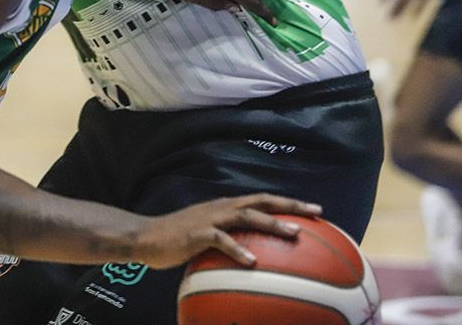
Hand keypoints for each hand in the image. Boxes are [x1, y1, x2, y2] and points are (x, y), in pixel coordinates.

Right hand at [135, 194, 323, 268]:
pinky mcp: (197, 234)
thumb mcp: (207, 235)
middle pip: (261, 201)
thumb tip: (252, 254)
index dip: (287, 203)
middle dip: (290, 205)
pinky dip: (238, 250)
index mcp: (225, 207)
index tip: (314, 209)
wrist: (145, 237)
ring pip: (246, 216)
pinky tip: (253, 262)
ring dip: (271, 223)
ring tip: (293, 233)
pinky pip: (221, 241)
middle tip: (316, 211)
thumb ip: (227, 238)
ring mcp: (210, 219)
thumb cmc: (176, 239)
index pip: (262, 200)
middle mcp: (221, 207)